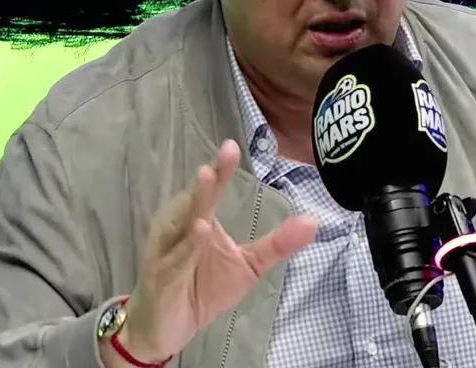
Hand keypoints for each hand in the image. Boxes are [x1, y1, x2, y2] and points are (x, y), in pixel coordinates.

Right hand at [115, 140, 317, 361]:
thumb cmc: (203, 289)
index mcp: (199, 219)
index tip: (232, 146)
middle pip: (195, 201)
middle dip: (207, 182)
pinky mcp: (161, 278)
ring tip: (208, 182)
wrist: (166, 329)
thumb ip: (277, 244)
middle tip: (219, 160)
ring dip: (195, 205)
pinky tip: (199, 232)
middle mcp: (179, 229)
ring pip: (181, 225)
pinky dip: (185, 247)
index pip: (212, 191)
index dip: (222, 169)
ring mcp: (167, 253)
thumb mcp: (248, 266)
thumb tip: (314, 221)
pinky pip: (174, 261)